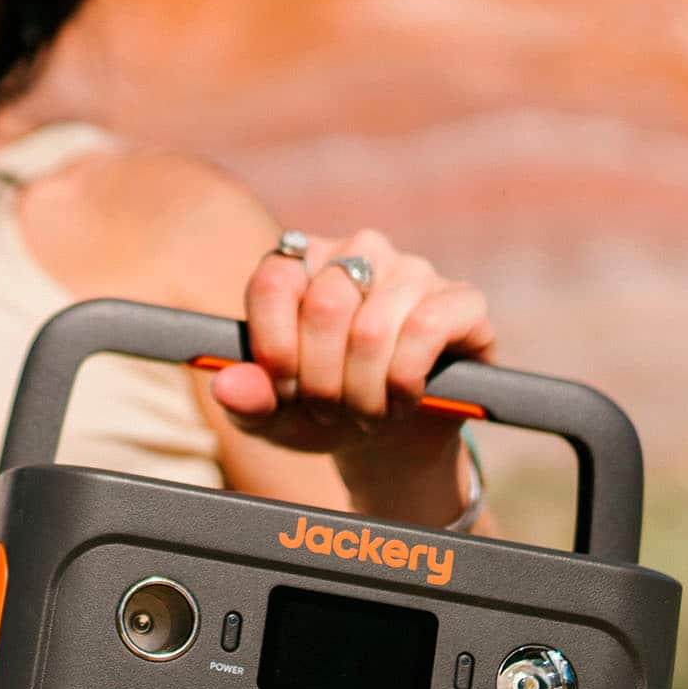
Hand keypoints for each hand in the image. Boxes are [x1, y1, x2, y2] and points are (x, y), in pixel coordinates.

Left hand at [208, 228, 496, 502]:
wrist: (391, 438)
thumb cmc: (321, 411)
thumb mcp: (272, 416)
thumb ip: (245, 400)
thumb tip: (225, 385)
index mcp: (301, 261)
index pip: (274, 281)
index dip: (274, 346)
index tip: (283, 390)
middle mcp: (357, 251)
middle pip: (325, 307)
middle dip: (321, 380)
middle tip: (328, 411)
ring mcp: (412, 269)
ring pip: (374, 329)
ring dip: (364, 393)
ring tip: (365, 414)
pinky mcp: (462, 300)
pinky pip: (426, 330)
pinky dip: (405, 382)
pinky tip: (402, 401)